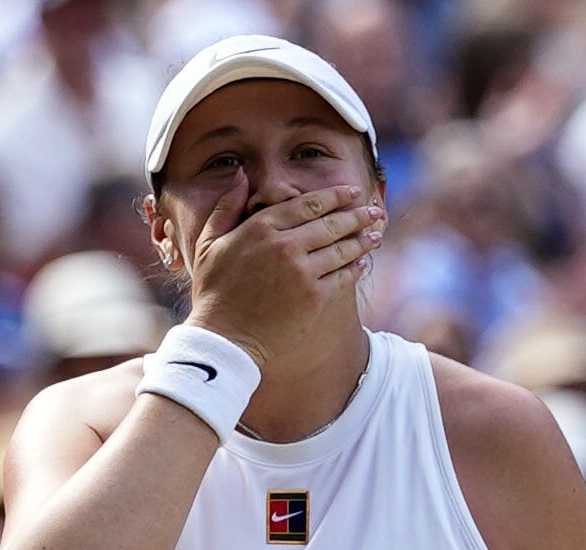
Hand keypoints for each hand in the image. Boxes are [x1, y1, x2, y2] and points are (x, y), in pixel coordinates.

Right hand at [185, 170, 382, 364]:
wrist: (224, 338)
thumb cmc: (214, 291)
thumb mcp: (209, 242)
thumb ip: (227, 205)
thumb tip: (242, 174)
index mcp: (262, 227)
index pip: (308, 204)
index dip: (334, 196)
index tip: (350, 191)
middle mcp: (286, 245)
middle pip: (332, 223)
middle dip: (357, 215)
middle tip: (373, 211)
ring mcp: (302, 271)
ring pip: (342, 249)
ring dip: (363, 240)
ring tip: (376, 234)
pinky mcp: (314, 297)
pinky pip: (343, 277)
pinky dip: (355, 268)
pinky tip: (362, 263)